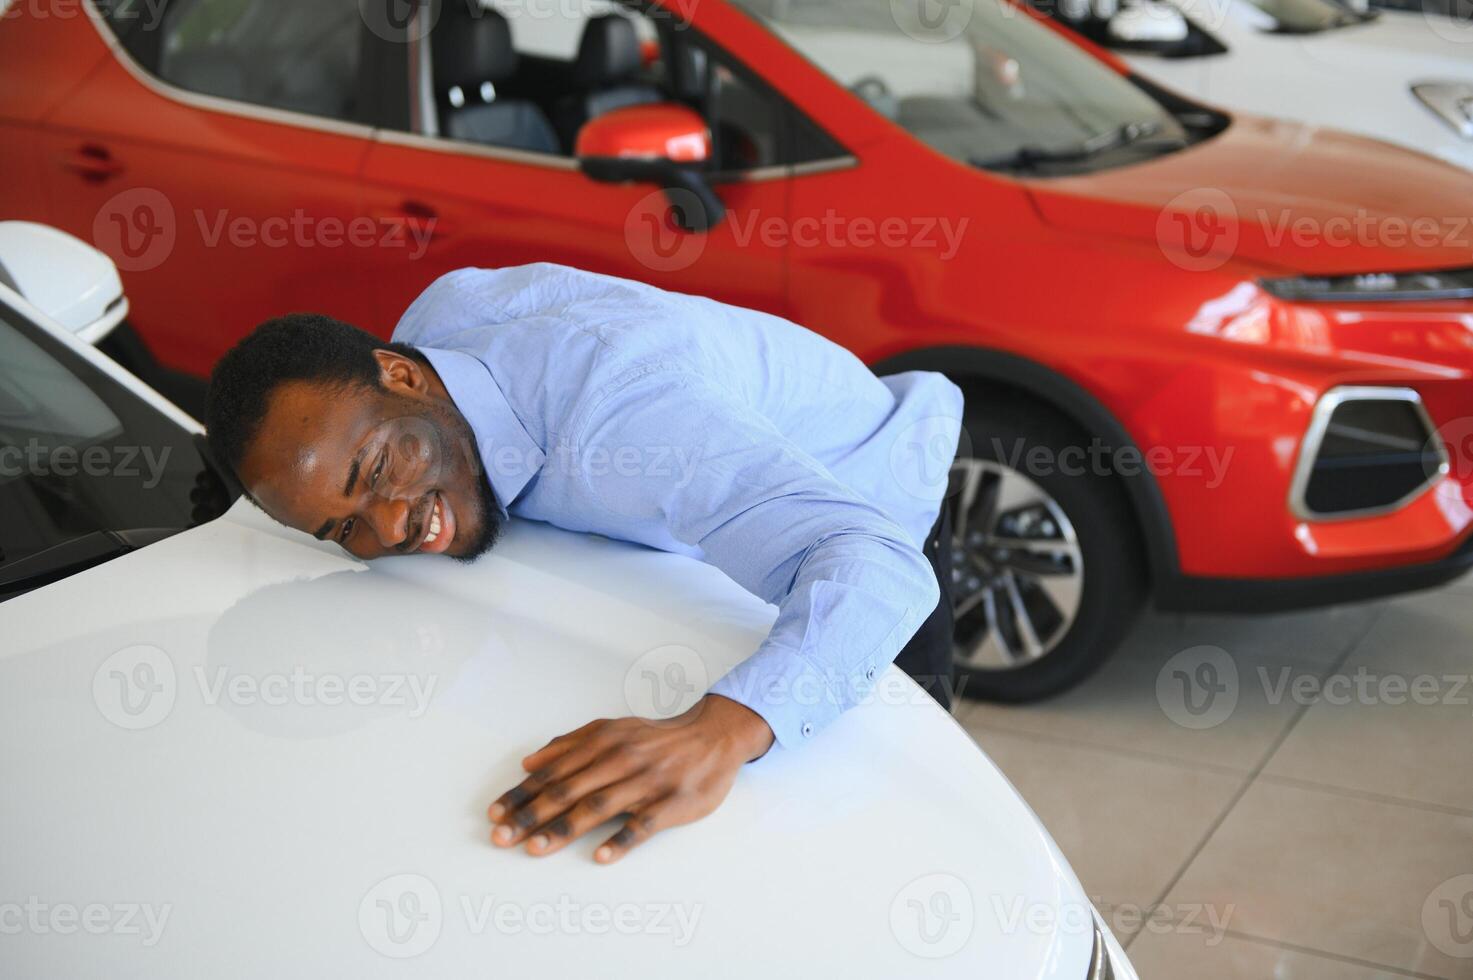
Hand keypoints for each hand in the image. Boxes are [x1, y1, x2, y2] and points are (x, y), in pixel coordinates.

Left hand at [487, 694, 774, 863]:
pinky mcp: (670, 804)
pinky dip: (621, 839)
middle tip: (502, 836)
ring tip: (535, 848)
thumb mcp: (612, 729)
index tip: (495, 813)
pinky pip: (642, 824)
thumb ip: (570, 744)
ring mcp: (645, 783)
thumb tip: (530, 762)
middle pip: (568, 791)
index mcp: (602, 743)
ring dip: (563, 828)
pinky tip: (600, 855)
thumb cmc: (656, 738)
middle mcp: (620, 761)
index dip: (522, 794)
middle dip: (531, 815)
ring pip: (598, 807)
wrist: (712, 737)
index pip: (553, 772)